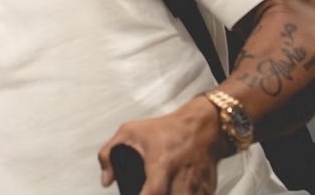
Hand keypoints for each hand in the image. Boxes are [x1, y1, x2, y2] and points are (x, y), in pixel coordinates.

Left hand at [98, 96, 227, 194]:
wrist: (202, 127)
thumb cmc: (166, 130)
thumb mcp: (130, 132)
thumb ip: (109, 154)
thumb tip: (106, 181)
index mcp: (162, 164)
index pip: (153, 192)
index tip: (135, 194)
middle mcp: (181, 179)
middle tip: (146, 190)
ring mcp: (197, 187)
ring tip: (160, 189)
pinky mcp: (207, 191)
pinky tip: (174, 190)